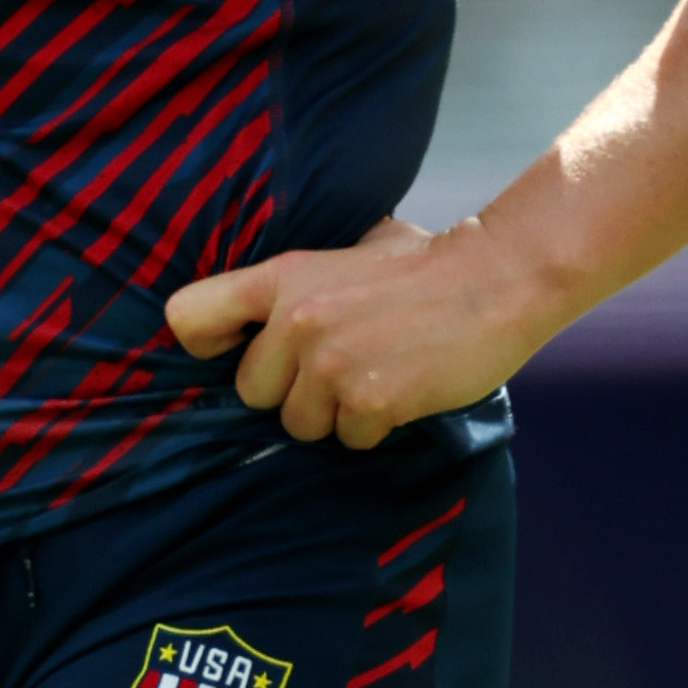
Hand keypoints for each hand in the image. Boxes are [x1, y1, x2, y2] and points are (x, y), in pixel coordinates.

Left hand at [165, 217, 539, 447]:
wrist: (499, 278)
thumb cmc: (426, 263)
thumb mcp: (350, 248)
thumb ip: (303, 280)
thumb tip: (263, 310)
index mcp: (282, 277)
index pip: (188, 317)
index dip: (208, 344)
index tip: (236, 348)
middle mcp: (296, 320)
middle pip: (252, 392)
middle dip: (293, 390)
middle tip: (343, 364)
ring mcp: (331, 363)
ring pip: (300, 425)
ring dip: (336, 414)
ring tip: (378, 375)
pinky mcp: (369, 399)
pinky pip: (351, 439)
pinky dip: (376, 427)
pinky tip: (404, 390)